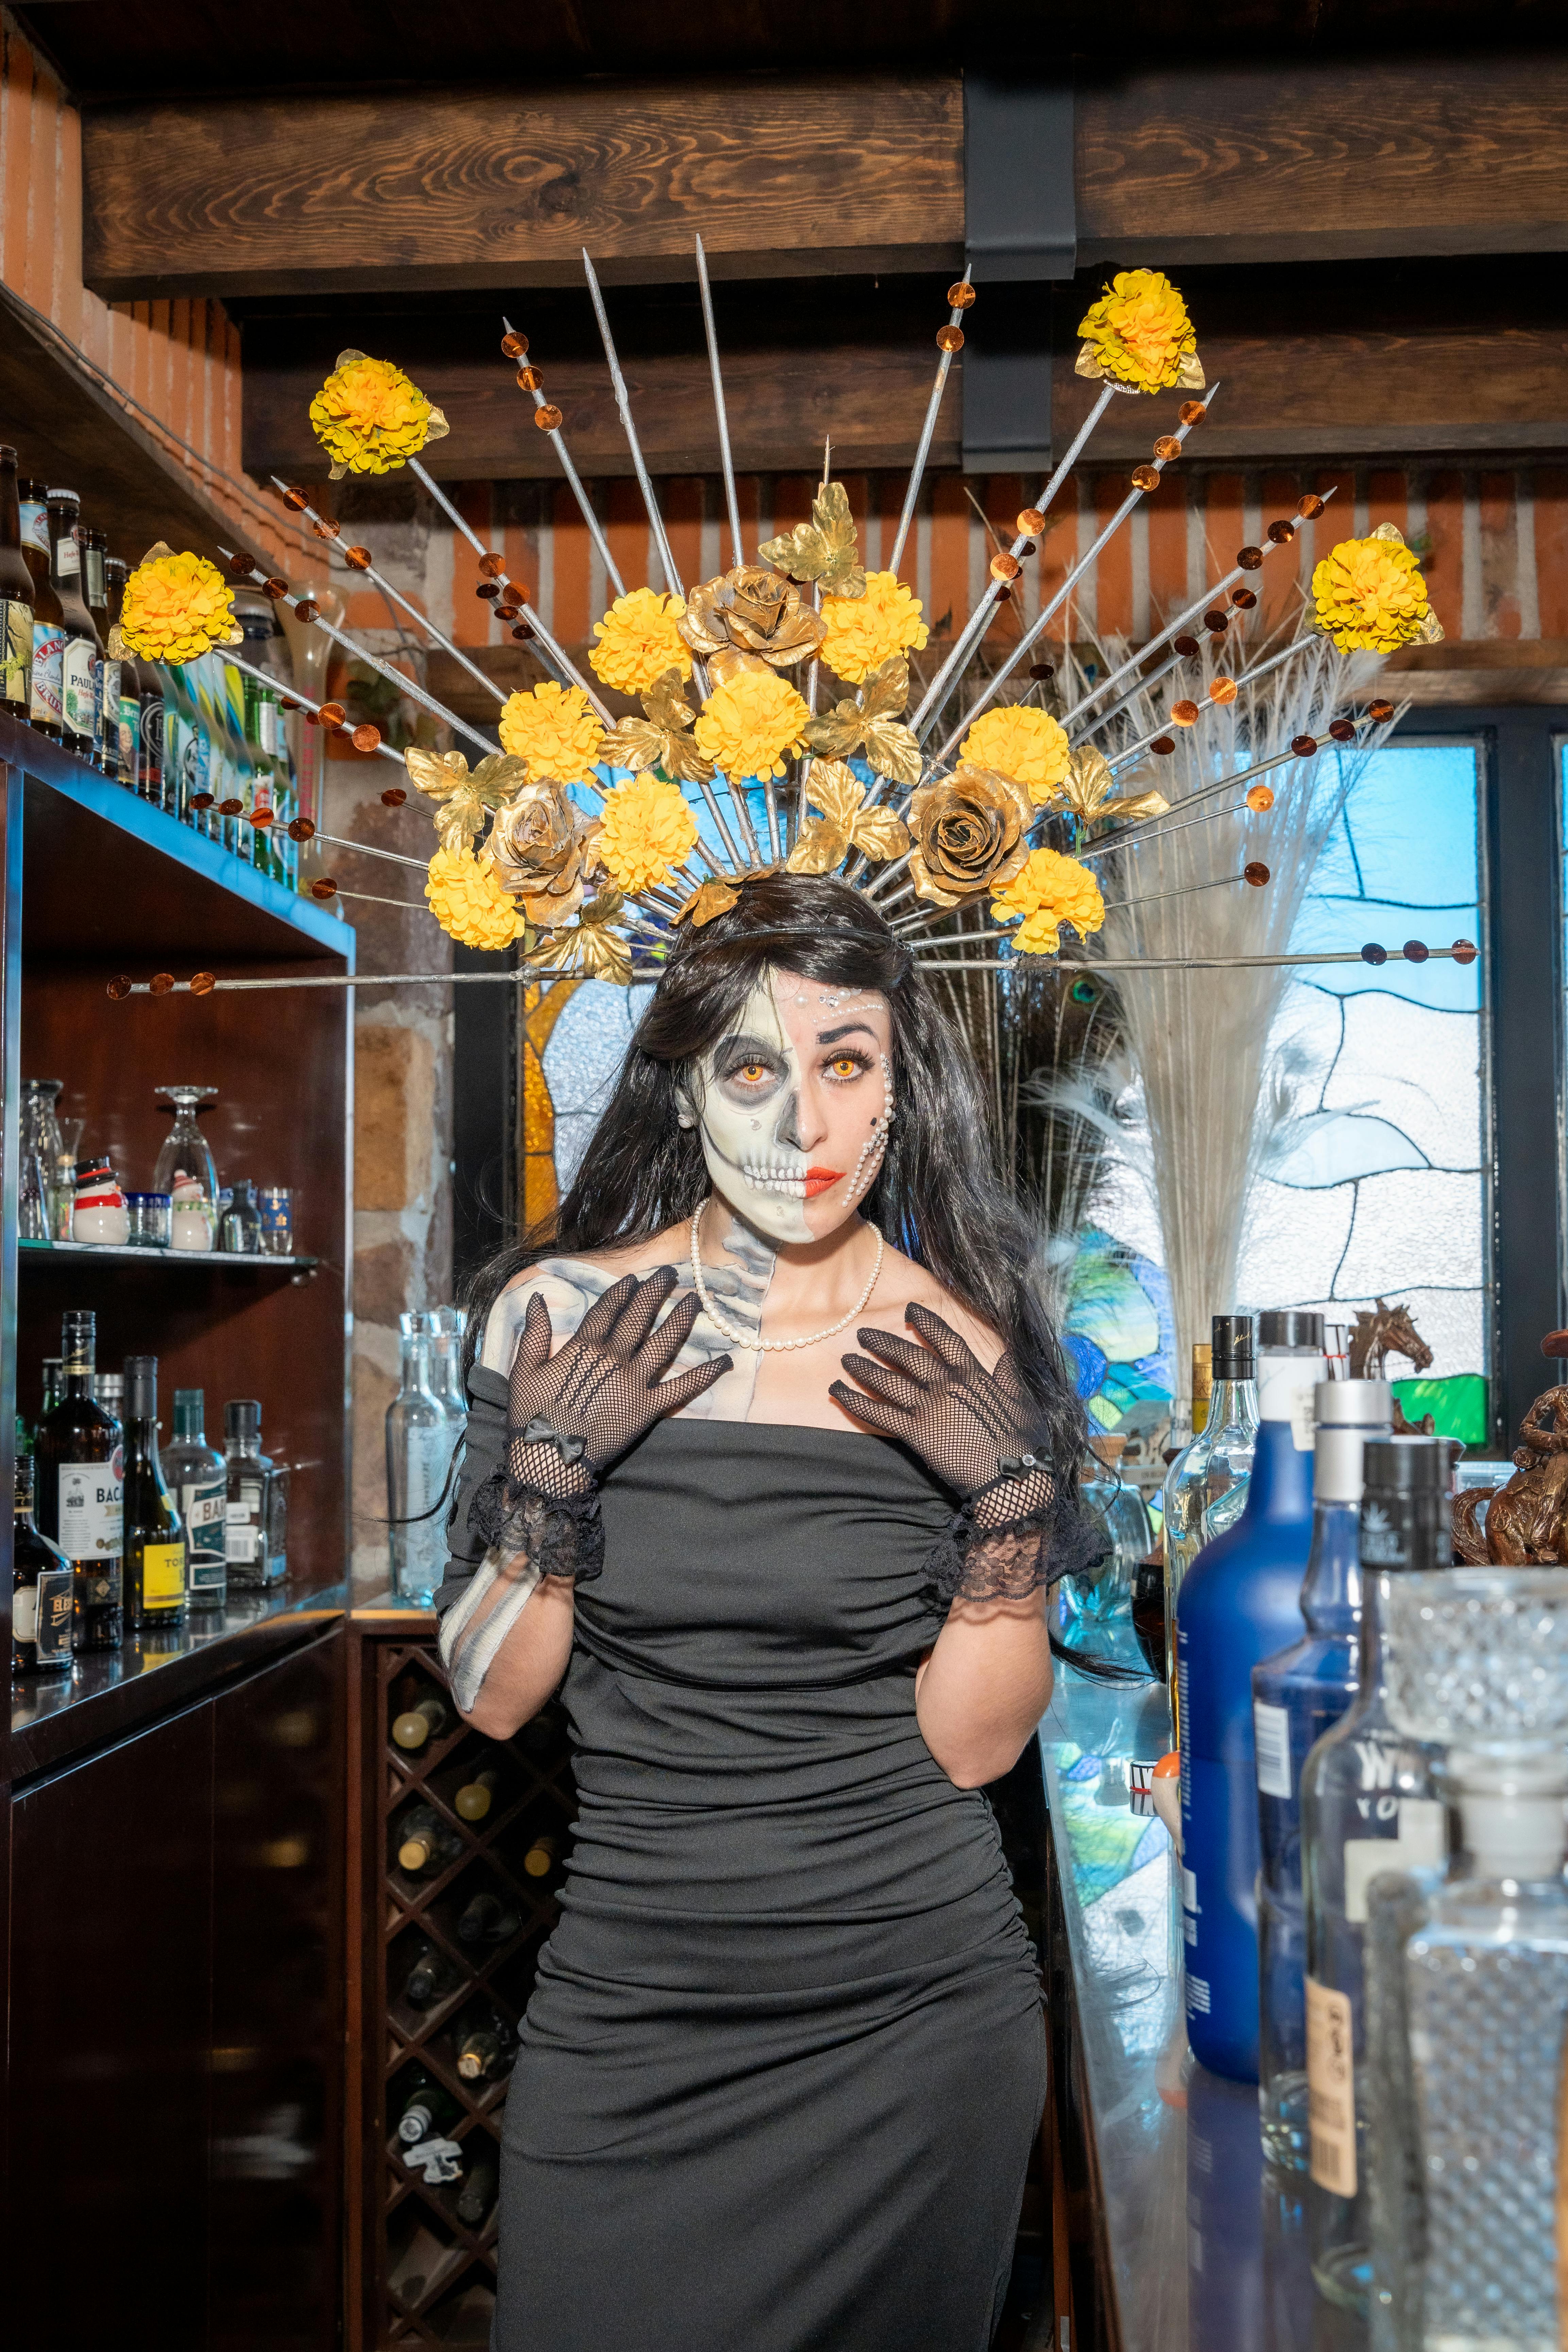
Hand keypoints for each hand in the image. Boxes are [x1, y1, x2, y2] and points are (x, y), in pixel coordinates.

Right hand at [506, 1266, 730, 1499]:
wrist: (550, 1459)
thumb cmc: (532, 1416)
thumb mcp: (524, 1371)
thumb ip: (534, 1333)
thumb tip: (537, 1298)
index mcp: (584, 1347)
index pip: (608, 1310)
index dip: (622, 1292)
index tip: (634, 1278)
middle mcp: (614, 1358)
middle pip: (639, 1317)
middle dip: (655, 1292)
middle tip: (671, 1273)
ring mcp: (635, 1382)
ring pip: (664, 1343)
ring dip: (681, 1319)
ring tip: (696, 1299)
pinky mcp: (649, 1408)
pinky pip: (682, 1388)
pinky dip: (705, 1375)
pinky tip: (725, 1360)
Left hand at [830, 1302, 1054, 1524]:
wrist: (1014, 1477)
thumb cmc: (1025, 1443)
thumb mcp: (1024, 1402)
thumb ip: (1011, 1377)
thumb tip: (1007, 1356)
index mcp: (973, 1375)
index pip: (945, 1340)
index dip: (926, 1323)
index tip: (910, 1310)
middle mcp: (947, 1385)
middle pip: (908, 1356)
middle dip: (884, 1343)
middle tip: (863, 1334)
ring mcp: (929, 1408)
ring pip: (889, 1381)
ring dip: (864, 1368)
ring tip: (846, 1359)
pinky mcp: (915, 1433)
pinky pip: (878, 1413)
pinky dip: (855, 1401)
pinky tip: (837, 1392)